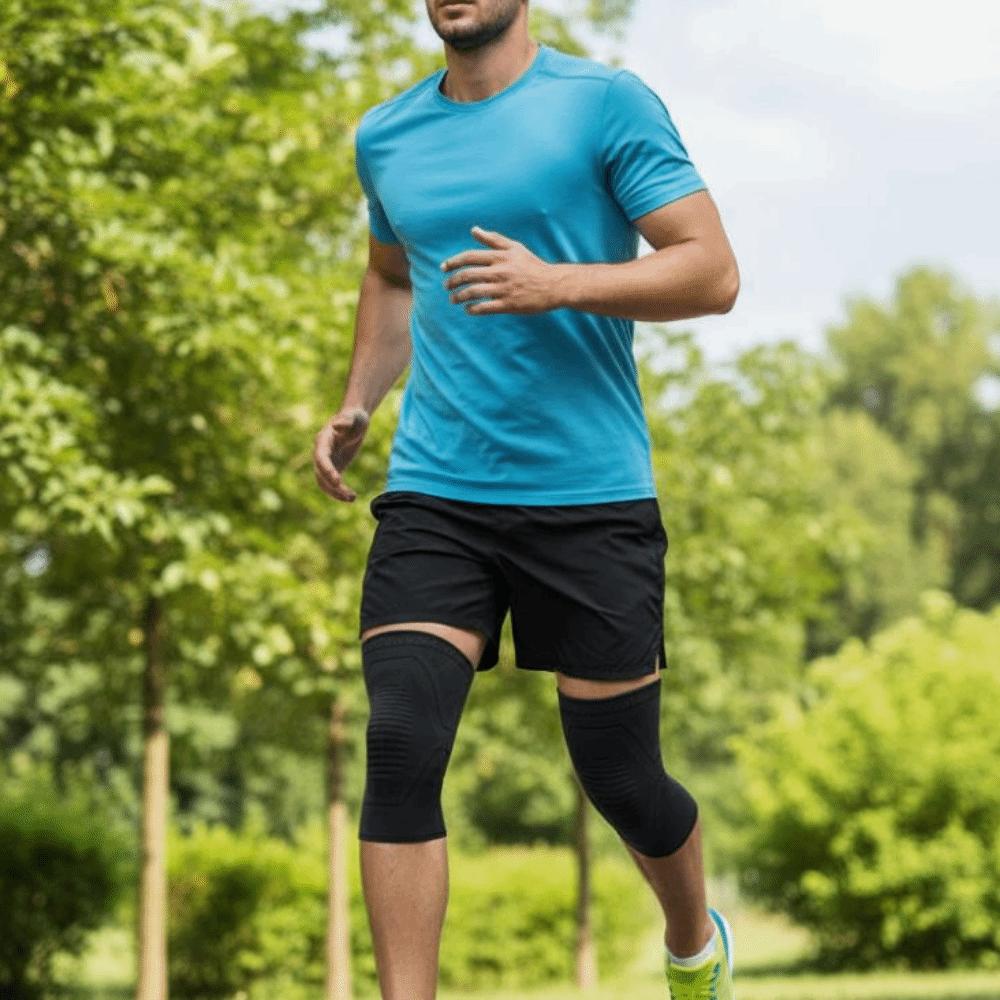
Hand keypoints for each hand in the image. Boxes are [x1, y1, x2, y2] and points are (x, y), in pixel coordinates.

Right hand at [313, 405, 368, 501]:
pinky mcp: (333, 467)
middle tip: (347, 494)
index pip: (321, 457)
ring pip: (324, 482)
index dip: (327, 469)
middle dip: (332, 485)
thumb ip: (346, 420)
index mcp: (323, 440)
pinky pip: (332, 484)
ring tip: (352, 498)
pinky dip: (339, 492)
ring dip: (335, 493)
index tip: (337, 480)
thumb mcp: (354, 417)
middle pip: (320, 473)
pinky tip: (352, 497)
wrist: (355, 420)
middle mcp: (321, 452)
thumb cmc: (355, 417)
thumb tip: (336, 425)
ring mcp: (326, 461)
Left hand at [441, 225, 558, 314]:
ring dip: (459, 296)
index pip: (469, 257)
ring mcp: (504, 289)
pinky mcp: (508, 304)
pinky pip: (484, 307)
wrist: (553, 285)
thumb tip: (474, 230)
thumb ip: (493, 239)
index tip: (443, 268)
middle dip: (452, 281)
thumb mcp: (515, 248)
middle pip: (467, 275)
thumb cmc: (532, 265)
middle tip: (446, 286)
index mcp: (500, 257)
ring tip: (453, 299)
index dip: (453, 262)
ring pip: (473, 292)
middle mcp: (500, 271)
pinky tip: (468, 309)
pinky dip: (472, 309)